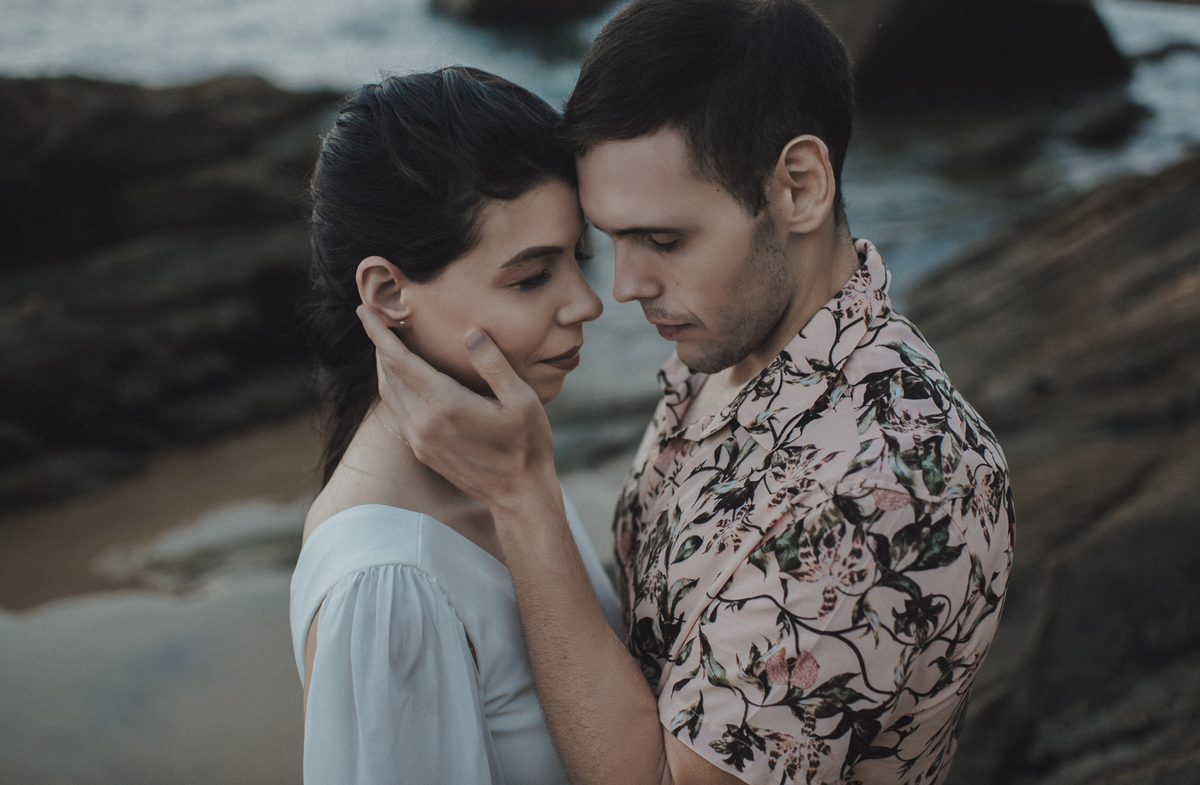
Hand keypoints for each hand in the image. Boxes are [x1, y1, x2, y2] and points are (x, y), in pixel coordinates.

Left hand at [356, 305, 557, 513]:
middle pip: (389, 375)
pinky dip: (391, 389)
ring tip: (383, 343)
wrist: (519, 495)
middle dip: (378, 344)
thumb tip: (471, 333)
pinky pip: (397, 412)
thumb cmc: (528, 445)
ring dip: (382, 366)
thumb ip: (494, 365)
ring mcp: (421, 440)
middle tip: (373, 317)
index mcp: (446, 405)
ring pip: (388, 395)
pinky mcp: (423, 451)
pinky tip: (399, 378)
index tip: (365, 311)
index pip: (400, 361)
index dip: (380, 334)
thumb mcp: (522, 400)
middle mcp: (425, 423)